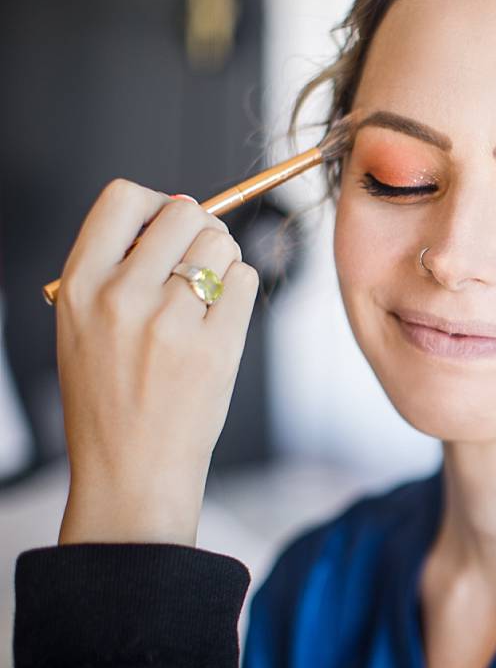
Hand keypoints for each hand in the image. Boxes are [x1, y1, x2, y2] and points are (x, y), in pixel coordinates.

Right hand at [54, 179, 258, 546]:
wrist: (131, 469)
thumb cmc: (112, 397)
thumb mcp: (83, 325)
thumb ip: (119, 266)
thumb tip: (181, 206)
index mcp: (78, 285)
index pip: (122, 198)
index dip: (155, 203)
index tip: (166, 225)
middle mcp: (120, 296)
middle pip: (185, 213)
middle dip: (200, 230)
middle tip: (197, 264)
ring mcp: (169, 321)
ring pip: (222, 245)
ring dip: (223, 262)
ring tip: (204, 301)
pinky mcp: (214, 346)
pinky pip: (245, 281)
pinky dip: (240, 292)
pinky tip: (219, 322)